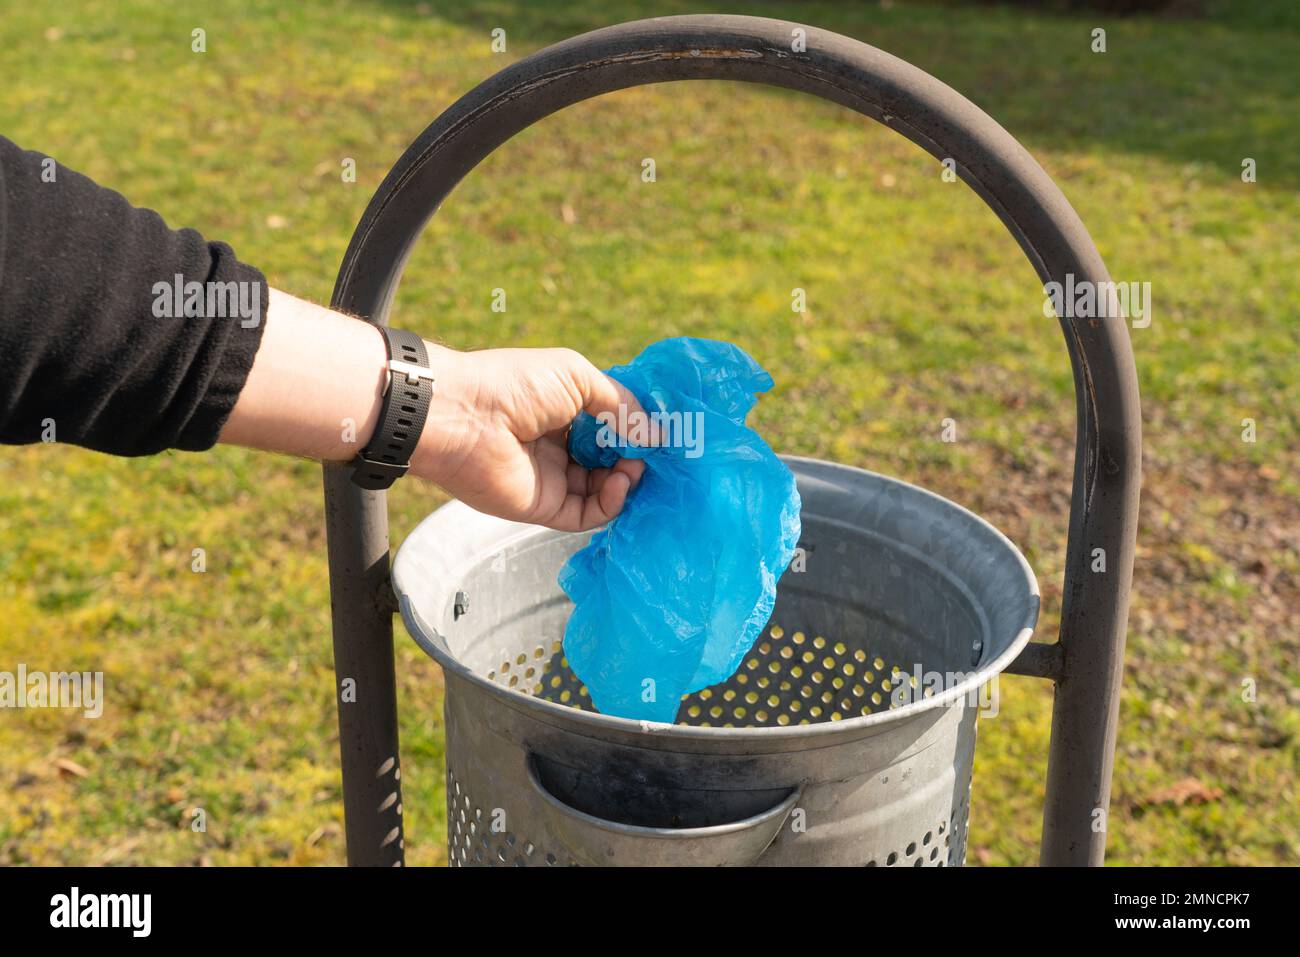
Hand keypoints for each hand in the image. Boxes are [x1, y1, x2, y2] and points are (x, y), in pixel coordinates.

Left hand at [410, 345, 646, 530]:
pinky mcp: (545, 508)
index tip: (662, 429)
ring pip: (604, 490)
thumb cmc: (515, 385)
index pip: (609, 425)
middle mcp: (560, 445)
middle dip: (637, 456)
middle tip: (656, 451)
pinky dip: (611, 502)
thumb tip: (657, 434)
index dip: (636, 428)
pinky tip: (621, 482)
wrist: (464, 417)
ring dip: (628, 479)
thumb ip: (620, 404)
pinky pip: (588, 514)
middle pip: (610, 460)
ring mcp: (553, 478)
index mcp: (563, 410)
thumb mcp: (577, 377)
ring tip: (636, 465)